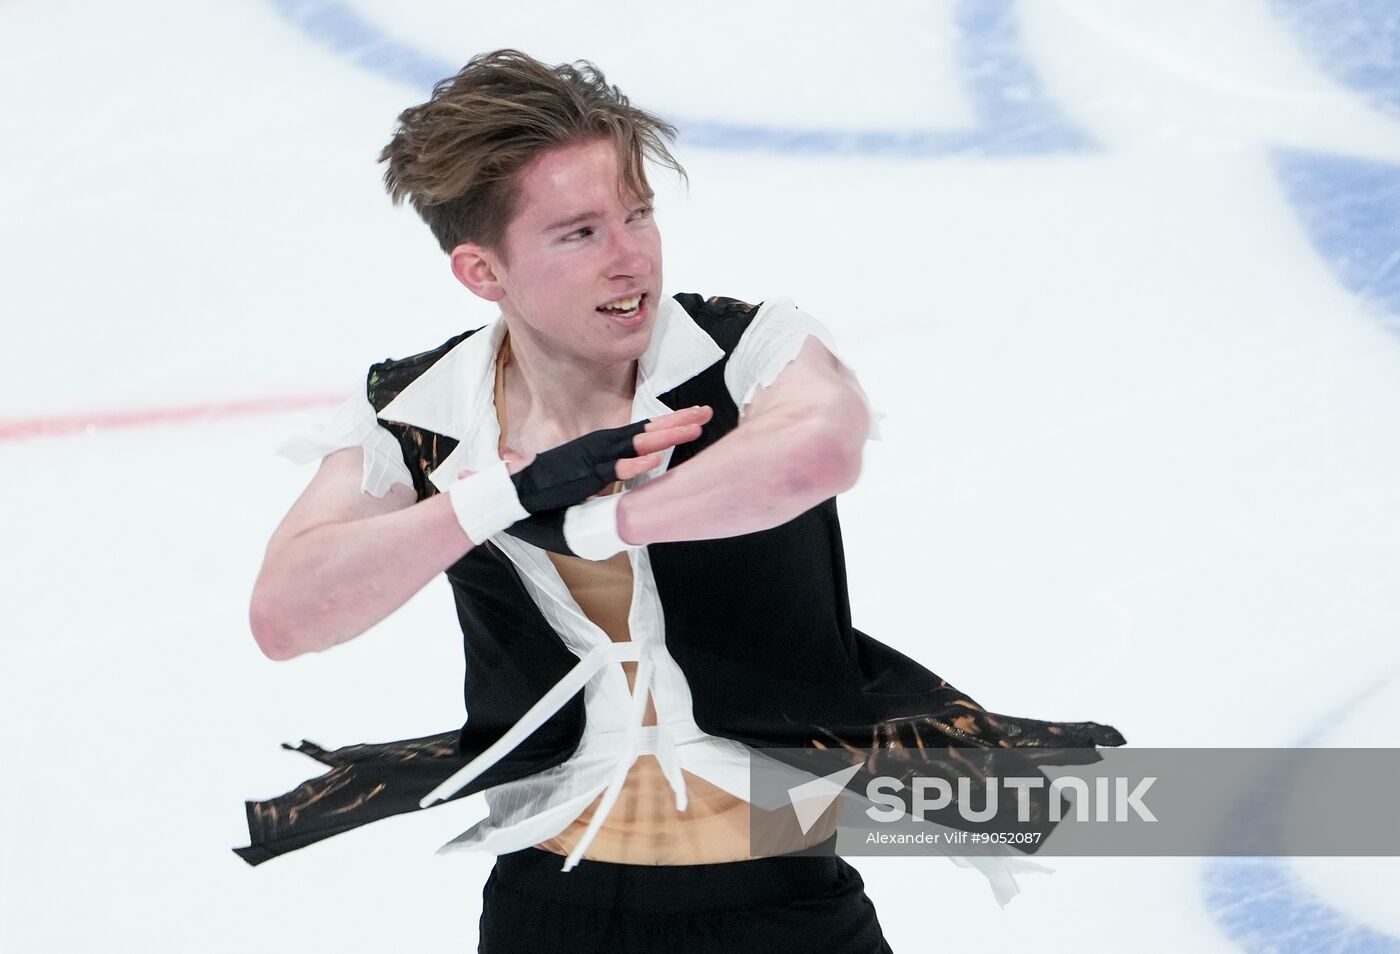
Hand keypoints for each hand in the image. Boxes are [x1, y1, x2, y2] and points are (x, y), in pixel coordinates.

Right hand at [498, 405, 712, 556]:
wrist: (511, 493)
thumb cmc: (545, 488)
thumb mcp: (581, 479)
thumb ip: (601, 472)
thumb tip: (622, 467)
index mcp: (602, 447)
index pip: (639, 432)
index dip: (667, 423)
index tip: (694, 416)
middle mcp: (601, 449)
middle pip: (646, 431)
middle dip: (678, 421)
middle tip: (706, 411)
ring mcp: (594, 460)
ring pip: (637, 443)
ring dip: (666, 435)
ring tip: (694, 428)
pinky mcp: (584, 475)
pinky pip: (614, 469)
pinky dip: (635, 463)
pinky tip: (656, 459)